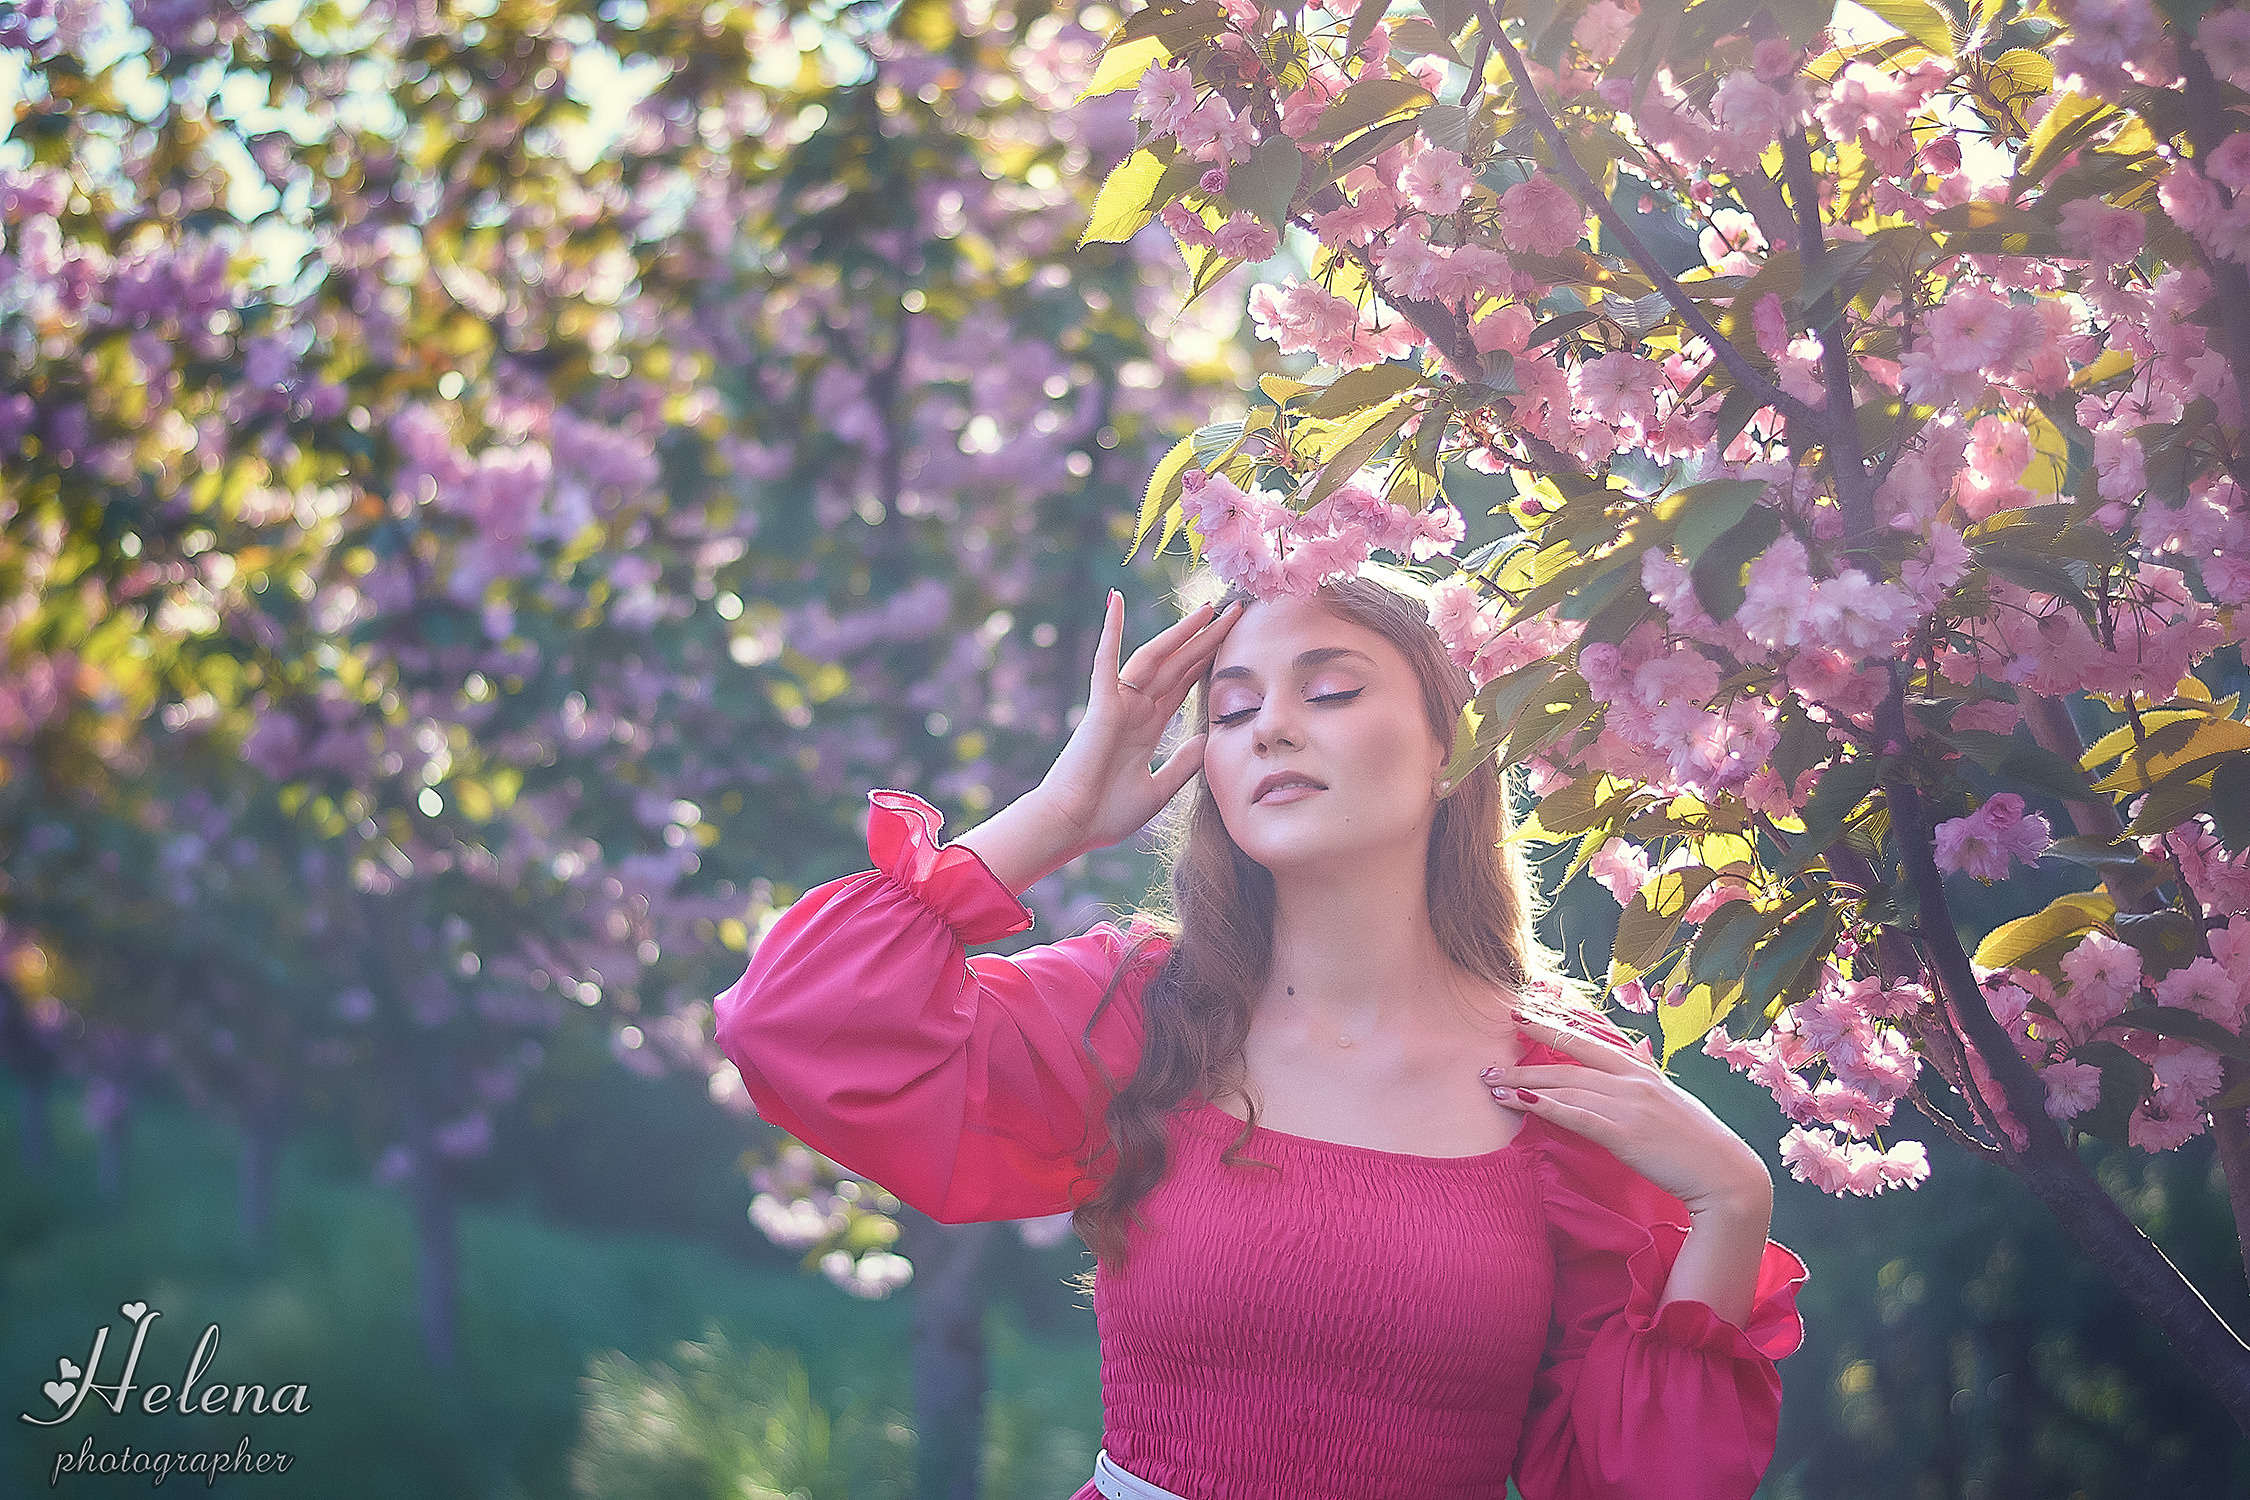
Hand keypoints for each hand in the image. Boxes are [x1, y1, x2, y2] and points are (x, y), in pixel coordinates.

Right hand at [1033, 591, 1241, 857]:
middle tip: (1234, 611)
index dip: (1208, 660)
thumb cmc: (1108, 814)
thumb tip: (1207, 740)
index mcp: (1148, 726)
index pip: (1184, 683)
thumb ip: (1183, 764)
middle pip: (1178, 664)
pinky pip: (1106, 661)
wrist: (1075, 826)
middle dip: (1206, 638)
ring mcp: (1118, 703)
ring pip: (1155, 657)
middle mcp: (1135, 708)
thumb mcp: (1159, 789)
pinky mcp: (1101, 705)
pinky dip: (1111, 630)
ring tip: (1207, 609)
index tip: (1233, 638)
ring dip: (1180, 632)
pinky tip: (1116, 600)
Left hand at [1485, 1014, 1773, 1215]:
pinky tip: (1518, 1103)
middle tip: (1487, 1064)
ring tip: (1491, 1086)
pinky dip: (1545, 1107)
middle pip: (1568, 1064)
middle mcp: (1634, 1082)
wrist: (1727, 1176)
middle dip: (1524, 1063)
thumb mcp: (1673, 1100)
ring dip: (1524, 1086)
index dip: (1552, 1026)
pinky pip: (1578, 1116)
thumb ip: (1648, 1076)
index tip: (1519, 1017)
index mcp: (1642, 1072)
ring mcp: (1630, 1106)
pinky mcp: (1627, 1134)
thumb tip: (1638, 1051)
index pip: (1589, 1041)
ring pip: (1566, 1088)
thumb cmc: (1698, 1143)